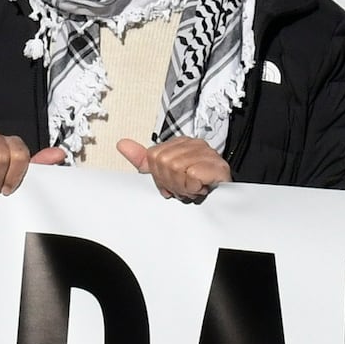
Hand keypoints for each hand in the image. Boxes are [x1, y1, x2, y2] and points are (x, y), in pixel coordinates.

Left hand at [117, 134, 231, 202]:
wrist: (223, 200)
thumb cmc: (194, 186)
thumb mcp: (163, 173)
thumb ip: (143, 159)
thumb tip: (121, 144)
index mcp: (179, 143)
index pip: (154, 157)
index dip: (160, 177)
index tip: (172, 184)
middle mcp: (194, 144)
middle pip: (164, 162)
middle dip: (171, 182)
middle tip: (183, 188)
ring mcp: (207, 153)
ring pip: (177, 168)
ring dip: (183, 187)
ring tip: (193, 188)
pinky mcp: (218, 167)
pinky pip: (193, 175)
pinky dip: (194, 188)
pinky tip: (201, 189)